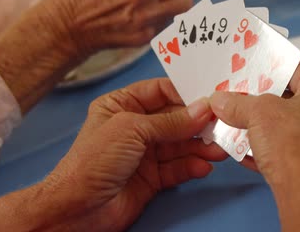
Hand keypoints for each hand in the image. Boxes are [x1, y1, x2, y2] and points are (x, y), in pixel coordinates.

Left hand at [38, 79, 226, 230]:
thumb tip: (203, 109)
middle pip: (175, 119)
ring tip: (218, 149)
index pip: (160, 91)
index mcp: (121, 105)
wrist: (78, 209)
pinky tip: (203, 166)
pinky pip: (177, 168)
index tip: (209, 98)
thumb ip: (171, 121)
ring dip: (200, 147)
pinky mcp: (152, 177)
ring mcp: (144, 153)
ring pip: (180, 145)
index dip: (184, 93)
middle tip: (221, 125)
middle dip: (198, 123)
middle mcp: (134, 127)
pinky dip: (192, 166)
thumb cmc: (93, 161)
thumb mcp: (132, 129)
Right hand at [210, 60, 299, 189]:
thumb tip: (223, 101)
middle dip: (264, 102)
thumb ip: (238, 103)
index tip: (248, 74)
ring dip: (267, 127)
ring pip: (295, 124)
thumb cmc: (299, 150)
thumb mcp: (258, 114)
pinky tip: (253, 152)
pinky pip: (298, 147)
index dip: (268, 69)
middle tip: (241, 101)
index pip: (296, 67)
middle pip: (295, 97)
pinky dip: (276, 147)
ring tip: (243, 127)